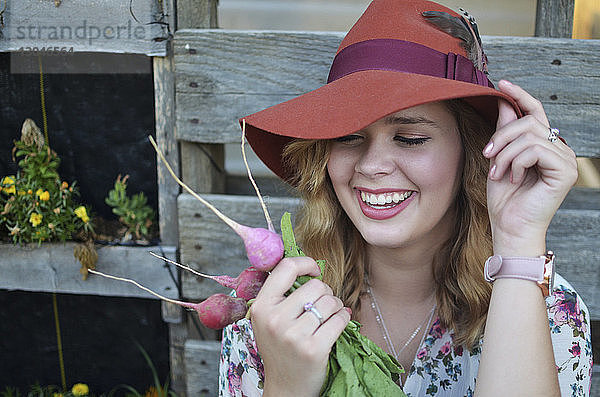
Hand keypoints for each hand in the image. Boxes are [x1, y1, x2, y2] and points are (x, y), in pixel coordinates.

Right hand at [249, 256, 350, 396]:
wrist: (286, 388)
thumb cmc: (280, 348)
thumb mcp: (269, 320)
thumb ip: (280, 295)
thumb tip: (307, 265)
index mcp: (262, 306)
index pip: (286, 267)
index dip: (305, 263)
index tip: (315, 271)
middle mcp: (275, 319)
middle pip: (315, 285)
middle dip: (325, 292)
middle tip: (323, 304)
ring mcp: (293, 335)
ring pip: (330, 302)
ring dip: (336, 306)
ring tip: (329, 316)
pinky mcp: (313, 348)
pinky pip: (339, 319)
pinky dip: (344, 318)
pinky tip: (339, 323)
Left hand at [483, 80, 577, 255]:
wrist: (509, 227)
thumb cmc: (504, 198)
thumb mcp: (499, 158)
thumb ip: (504, 131)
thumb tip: (504, 101)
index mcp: (544, 145)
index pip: (536, 112)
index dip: (520, 95)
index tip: (501, 84)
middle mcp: (559, 149)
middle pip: (528, 121)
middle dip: (501, 137)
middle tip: (487, 156)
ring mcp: (565, 159)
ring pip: (529, 135)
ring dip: (505, 153)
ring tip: (497, 172)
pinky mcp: (565, 170)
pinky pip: (535, 150)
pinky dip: (516, 162)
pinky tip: (514, 178)